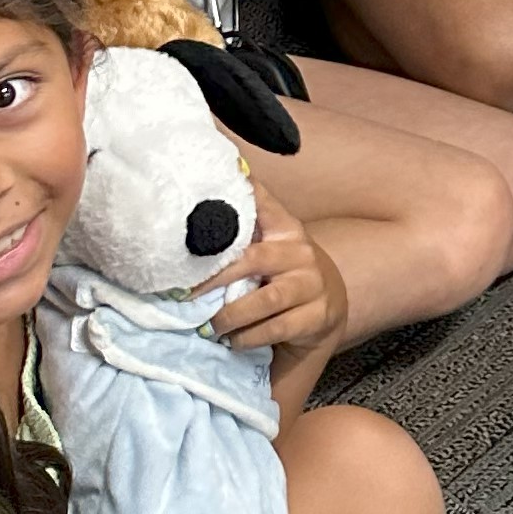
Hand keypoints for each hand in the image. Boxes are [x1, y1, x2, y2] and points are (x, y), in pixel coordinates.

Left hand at [205, 190, 348, 362]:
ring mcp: (312, 285)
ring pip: (266, 299)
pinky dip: (248, 336)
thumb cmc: (284, 275)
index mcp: (285, 229)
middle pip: (254, 260)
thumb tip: (202, 201)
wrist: (327, 309)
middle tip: (186, 295)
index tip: (223, 173)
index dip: (245, 190)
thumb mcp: (270, 248)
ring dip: (231, 316)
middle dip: (216, 279)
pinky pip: (275, 327)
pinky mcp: (316, 316)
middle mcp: (301, 252)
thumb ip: (242, 231)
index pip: (263, 203)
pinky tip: (232, 340)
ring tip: (210, 326)